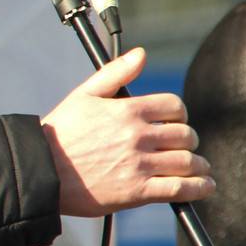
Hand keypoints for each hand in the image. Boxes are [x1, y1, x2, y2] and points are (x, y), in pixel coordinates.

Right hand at [40, 47, 212, 216]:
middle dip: (188, 140)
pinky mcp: (138, 191)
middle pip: (185, 134)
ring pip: (187, 161)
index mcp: (127, 110)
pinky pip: (180, 188)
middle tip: (184, 146)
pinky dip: (198, 187)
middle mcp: (137, 135)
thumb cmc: (60, 133)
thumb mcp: (84, 94)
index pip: (174, 106)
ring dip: (198, 165)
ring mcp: (139, 164)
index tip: (175, 123)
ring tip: (199, 168)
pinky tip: (204, 186)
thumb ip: (116, 72)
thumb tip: (141, 54)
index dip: (179, 114)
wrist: (41, 170)